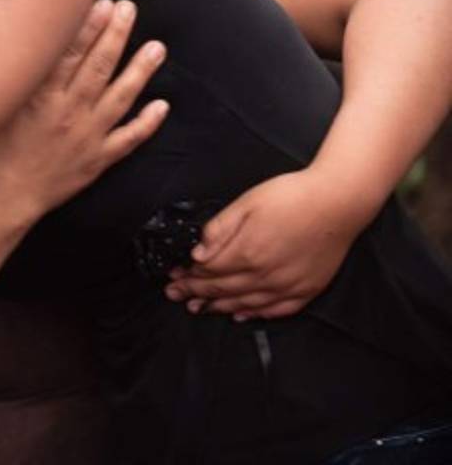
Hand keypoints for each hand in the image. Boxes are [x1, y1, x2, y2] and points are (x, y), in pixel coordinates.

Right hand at [0, 0, 167, 217]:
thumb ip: (18, 81)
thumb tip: (28, 48)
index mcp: (42, 97)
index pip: (71, 53)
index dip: (90, 26)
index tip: (103, 3)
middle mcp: (68, 113)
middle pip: (99, 67)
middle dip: (116, 35)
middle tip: (129, 10)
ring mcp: (87, 137)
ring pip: (120, 97)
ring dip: (141, 70)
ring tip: (157, 47)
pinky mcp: (96, 161)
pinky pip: (128, 140)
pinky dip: (147, 123)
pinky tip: (162, 106)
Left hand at [164, 169, 359, 319]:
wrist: (339, 201)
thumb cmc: (291, 196)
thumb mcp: (247, 203)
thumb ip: (219, 230)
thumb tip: (197, 254)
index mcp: (247, 253)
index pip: (208, 272)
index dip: (187, 276)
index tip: (172, 276)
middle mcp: (265, 276)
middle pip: (222, 290)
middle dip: (194, 293)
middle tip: (175, 295)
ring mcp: (287, 286)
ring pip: (245, 304)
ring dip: (218, 307)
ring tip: (198, 309)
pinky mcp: (307, 289)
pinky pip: (276, 310)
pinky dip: (255, 314)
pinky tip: (242, 315)